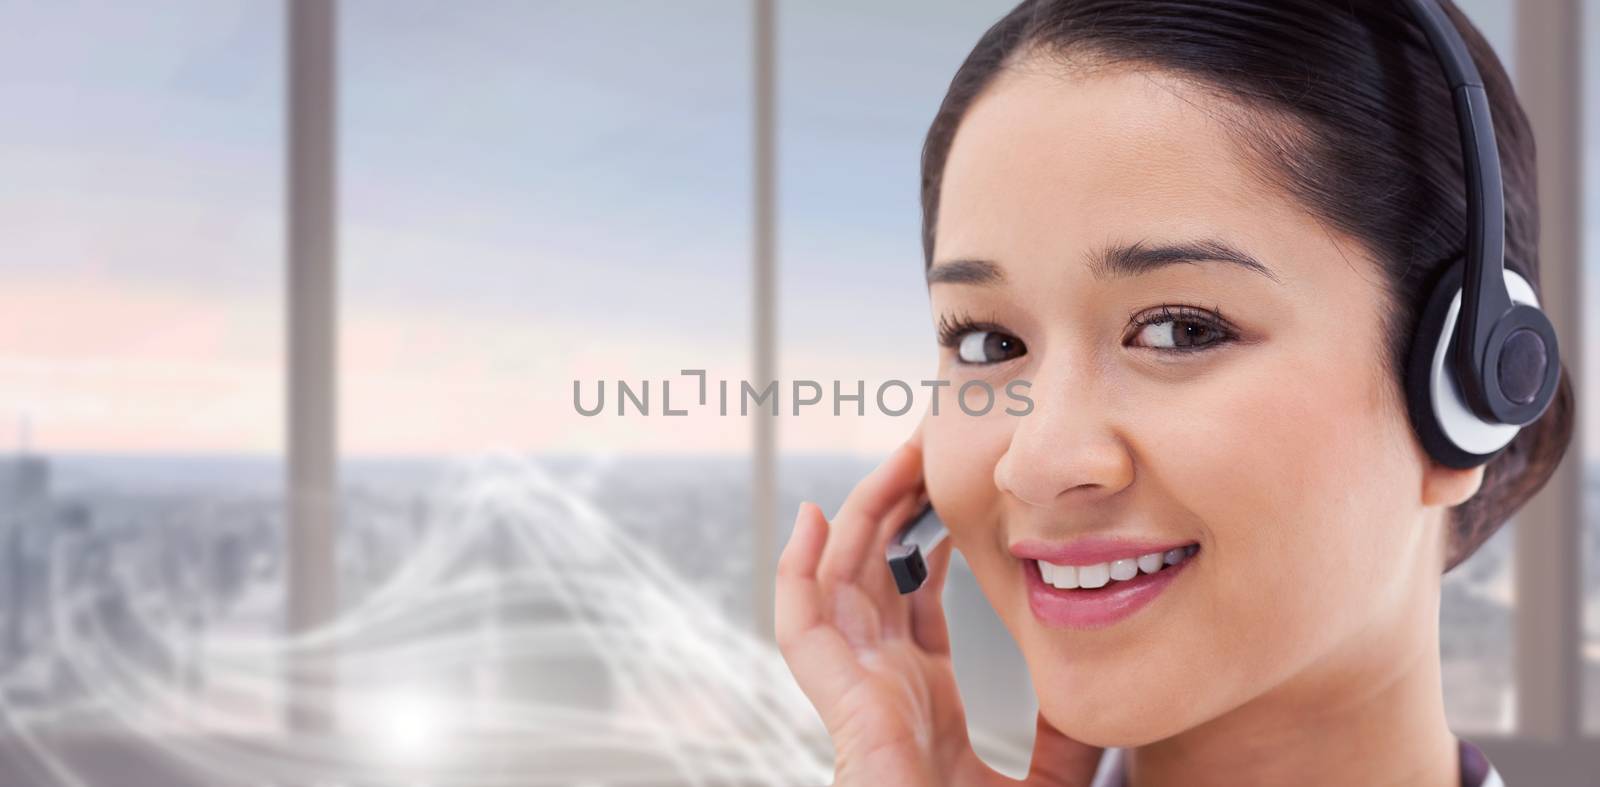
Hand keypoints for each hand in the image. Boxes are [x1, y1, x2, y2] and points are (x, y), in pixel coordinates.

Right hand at [774, 427, 1104, 785]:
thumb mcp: (1052, 765)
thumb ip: (1064, 721)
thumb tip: (1092, 674)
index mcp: (929, 689)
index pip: (923, 594)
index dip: (936, 537)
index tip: (960, 488)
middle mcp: (885, 676)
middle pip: (881, 569)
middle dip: (899, 506)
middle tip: (927, 450)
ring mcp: (857, 682)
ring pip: (842, 575)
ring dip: (863, 513)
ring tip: (894, 460)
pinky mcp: (837, 694)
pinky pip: (800, 622)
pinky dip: (797, 568)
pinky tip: (816, 518)